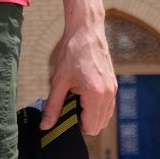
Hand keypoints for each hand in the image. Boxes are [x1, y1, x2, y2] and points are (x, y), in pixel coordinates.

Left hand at [41, 20, 116, 134]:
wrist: (86, 30)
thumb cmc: (72, 52)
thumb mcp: (59, 81)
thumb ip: (53, 106)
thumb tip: (46, 126)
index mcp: (96, 94)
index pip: (91, 128)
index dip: (76, 125)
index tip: (66, 114)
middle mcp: (108, 94)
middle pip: (99, 125)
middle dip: (84, 121)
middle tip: (70, 106)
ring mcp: (113, 89)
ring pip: (105, 116)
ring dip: (91, 114)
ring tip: (77, 98)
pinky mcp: (113, 84)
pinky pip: (108, 105)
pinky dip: (97, 106)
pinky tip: (84, 93)